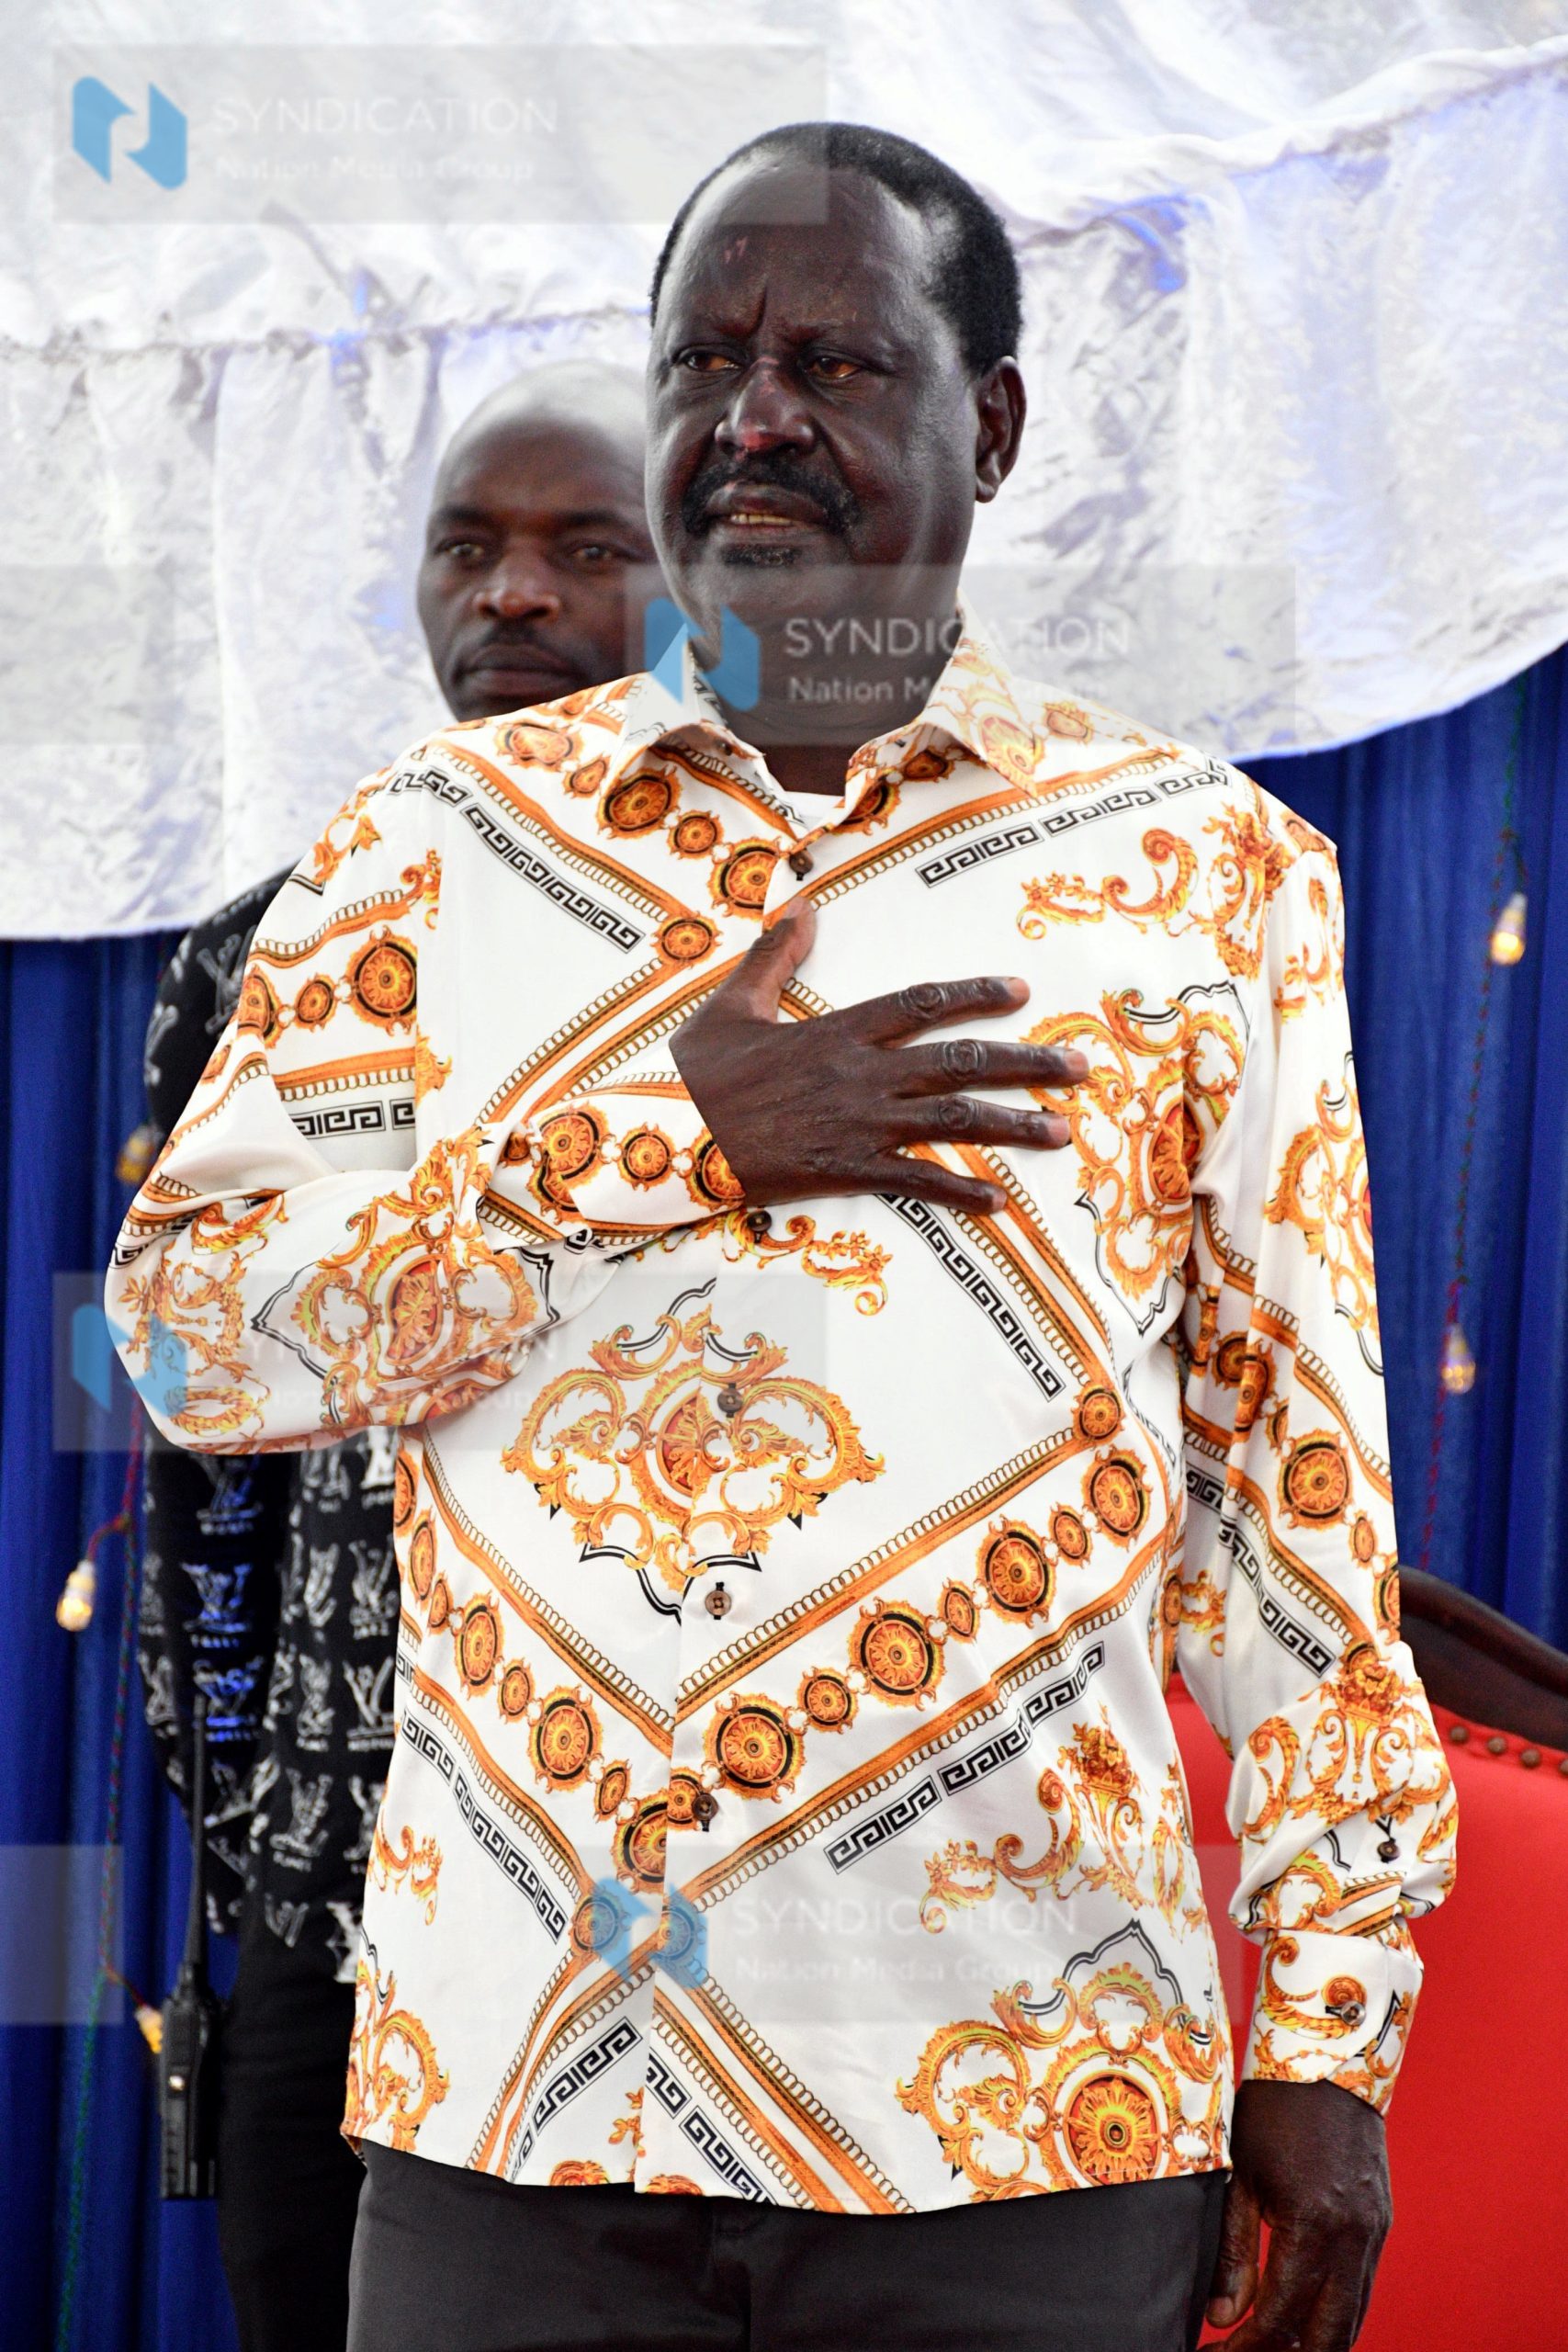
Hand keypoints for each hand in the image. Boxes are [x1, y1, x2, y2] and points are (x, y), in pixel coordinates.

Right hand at [670, 897, 1086, 1215]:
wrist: (670, 1136)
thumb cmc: (697, 1071)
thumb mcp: (734, 1002)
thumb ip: (776, 954)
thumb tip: (804, 905)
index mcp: (839, 1029)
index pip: (922, 1003)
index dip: (974, 996)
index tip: (1019, 993)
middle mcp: (863, 1073)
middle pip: (961, 1062)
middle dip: (1027, 1063)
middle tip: (1079, 1066)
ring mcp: (860, 1123)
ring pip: (954, 1122)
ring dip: (1013, 1126)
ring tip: (1060, 1130)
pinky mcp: (847, 1168)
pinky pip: (917, 1182)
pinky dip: (960, 1192)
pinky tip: (999, 1202)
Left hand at [1206, 2080, 1391, 2349]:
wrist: (1327, 2057)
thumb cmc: (1274, 2107)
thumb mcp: (1240, 2176)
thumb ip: (1233, 2252)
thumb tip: (1224, 2317)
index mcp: (1312, 2226)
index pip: (1280, 2318)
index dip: (1246, 2349)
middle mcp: (1353, 2238)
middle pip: (1329, 2338)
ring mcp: (1374, 2232)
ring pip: (1353, 2320)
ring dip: (1315, 2342)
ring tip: (1269, 2345)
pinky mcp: (1381, 2223)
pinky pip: (1363, 2288)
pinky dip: (1336, 2313)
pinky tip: (1303, 2313)